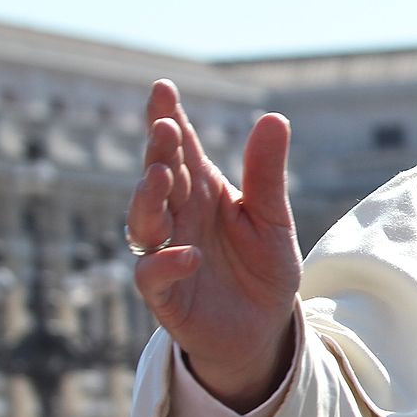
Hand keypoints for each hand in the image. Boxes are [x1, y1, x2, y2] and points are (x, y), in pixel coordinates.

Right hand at [127, 79, 301, 410]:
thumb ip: (267, 173)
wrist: (264, 328)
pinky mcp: (166, 293)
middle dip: (158, 152)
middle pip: (159, 178)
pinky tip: (189, 254)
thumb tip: (274, 117)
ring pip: (143, 220)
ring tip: (163, 175)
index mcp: (203, 192)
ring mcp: (167, 252)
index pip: (182, 150)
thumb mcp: (273, 218)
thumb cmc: (263, 268)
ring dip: (148, 197)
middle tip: (166, 128)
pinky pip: (153, 274)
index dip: (168, 119)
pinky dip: (166, 262)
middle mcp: (178, 217)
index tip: (163, 89)